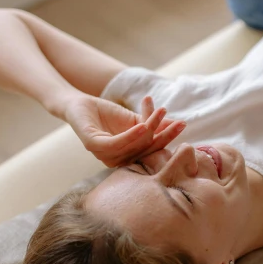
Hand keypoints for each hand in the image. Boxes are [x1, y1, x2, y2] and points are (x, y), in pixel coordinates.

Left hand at [64, 93, 185, 166]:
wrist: (80, 103)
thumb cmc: (106, 114)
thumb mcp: (134, 119)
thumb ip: (152, 124)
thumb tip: (179, 124)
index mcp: (127, 157)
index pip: (152, 150)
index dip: (168, 137)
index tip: (182, 124)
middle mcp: (117, 160)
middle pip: (146, 149)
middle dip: (164, 134)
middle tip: (180, 122)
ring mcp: (104, 155)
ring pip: (134, 145)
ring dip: (150, 128)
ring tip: (161, 112)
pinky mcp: (93, 146)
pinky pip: (116, 144)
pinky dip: (131, 136)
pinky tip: (143, 125)